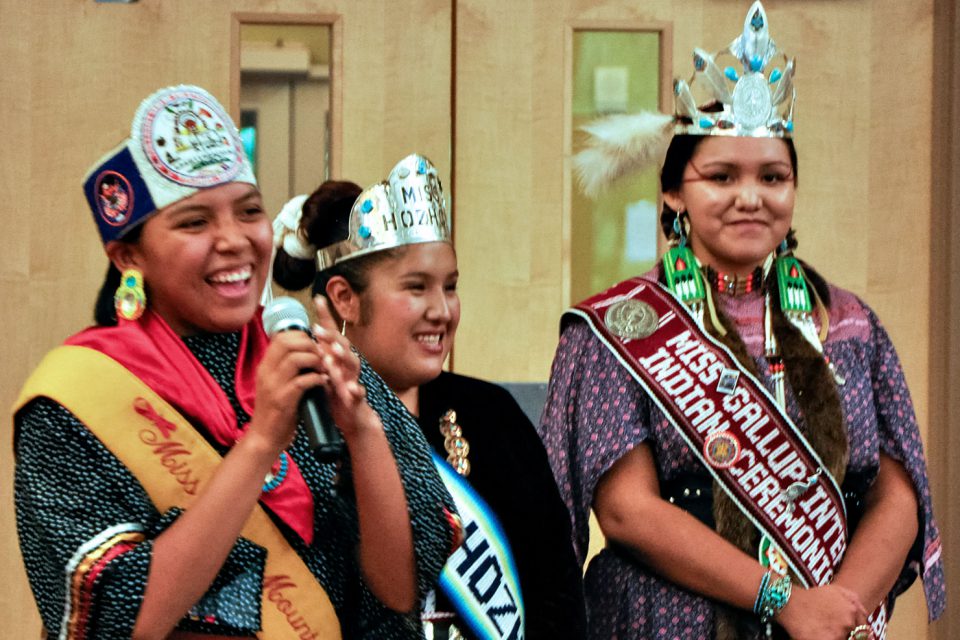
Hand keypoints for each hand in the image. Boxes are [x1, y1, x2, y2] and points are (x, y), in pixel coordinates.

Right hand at [249, 328, 325, 451]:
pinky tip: (323, 382)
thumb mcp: (275, 384)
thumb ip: (285, 368)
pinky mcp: (283, 401)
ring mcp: (273, 386)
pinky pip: (302, 381)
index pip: (281, 337)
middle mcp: (266, 372)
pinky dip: (317, 379)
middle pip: (287, 342)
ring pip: (295, 359)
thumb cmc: (275, 410)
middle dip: (310, 345)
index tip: (314, 346)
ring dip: (315, 360)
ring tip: (324, 369)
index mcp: (265, 366)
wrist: (264, 438)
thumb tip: (306, 351)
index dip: (301, 336)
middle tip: (322, 356)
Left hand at [310, 296, 375, 438]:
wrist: (351, 418)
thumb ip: (317, 354)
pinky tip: (351, 389)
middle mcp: (346, 364)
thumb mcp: (324, 370)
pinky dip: (355, 390)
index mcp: (336, 357)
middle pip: (342, 344)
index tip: (317, 298)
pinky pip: (358, 392)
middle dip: (331, 336)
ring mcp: (353, 379)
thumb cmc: (335, 392)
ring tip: (333, 353)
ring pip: (351, 365)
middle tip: (318, 329)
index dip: (325, 317)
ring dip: (343, 358)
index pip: (331, 333)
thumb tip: (302, 334)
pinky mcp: (357, 398)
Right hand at [776, 583, 867, 639]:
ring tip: (822, 630)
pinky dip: (825, 639)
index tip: (848, 634)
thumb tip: (865, 614)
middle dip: (844, 635)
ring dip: (834, 637)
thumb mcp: (835, 590)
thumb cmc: (811, 597)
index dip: (858, 634)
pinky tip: (818, 635)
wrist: (788, 602)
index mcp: (852, 610)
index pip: (864, 631)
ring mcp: (837, 634)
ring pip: (841, 639)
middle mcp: (847, 622)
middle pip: (853, 638)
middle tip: (830, 629)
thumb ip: (854, 600)